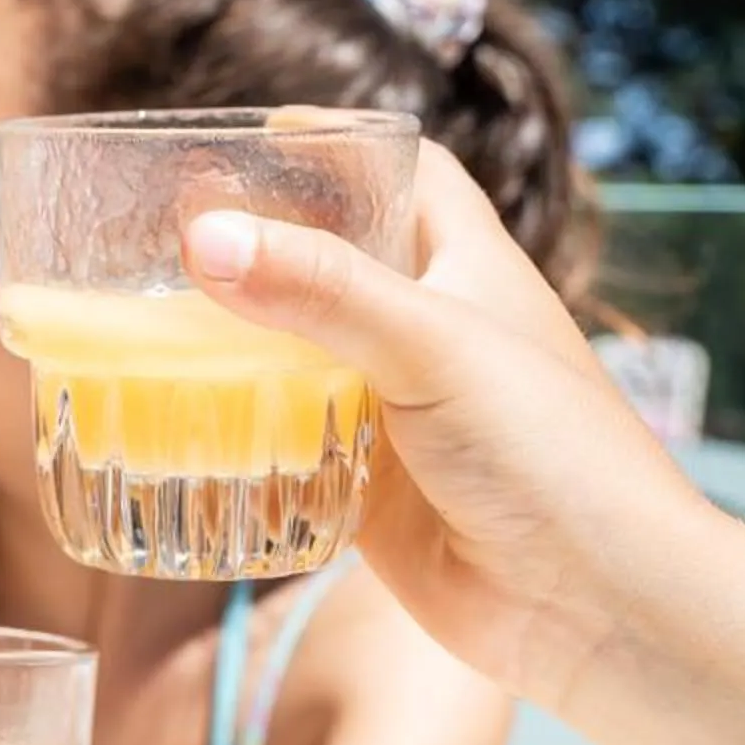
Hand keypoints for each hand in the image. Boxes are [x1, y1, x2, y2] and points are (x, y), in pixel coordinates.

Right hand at [184, 144, 701, 709]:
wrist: (598, 608)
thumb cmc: (551, 456)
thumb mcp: (434, 349)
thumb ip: (321, 291)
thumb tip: (204, 236)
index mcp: (470, 270)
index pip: (406, 175)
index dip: (338, 144)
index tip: (251, 136)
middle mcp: (434, 334)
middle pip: (336, 264)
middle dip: (262, 248)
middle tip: (164, 237)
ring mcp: (401, 415)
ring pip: (304, 361)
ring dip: (239, 348)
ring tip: (146, 325)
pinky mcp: (373, 490)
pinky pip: (292, 450)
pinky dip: (242, 438)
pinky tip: (179, 427)